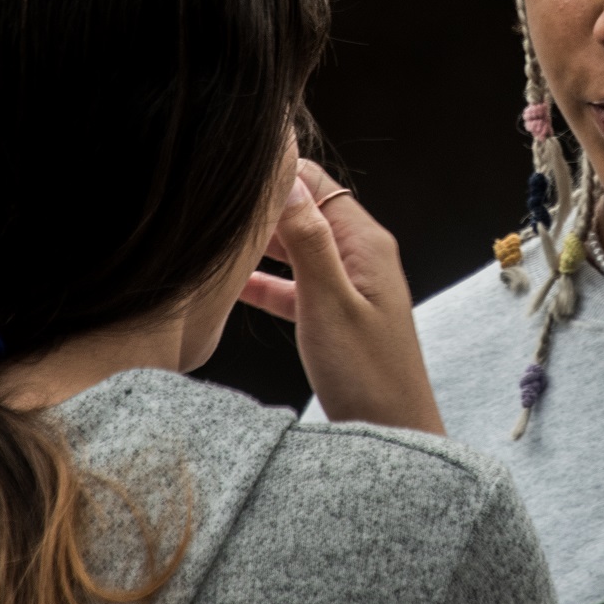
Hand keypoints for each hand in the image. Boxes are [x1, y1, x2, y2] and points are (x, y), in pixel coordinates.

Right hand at [240, 161, 444, 434]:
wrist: (392, 435)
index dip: (277, 170)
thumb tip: (286, 179)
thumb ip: (309, 241)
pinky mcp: (334, 314)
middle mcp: (360, 255)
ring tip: (213, 236)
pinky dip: (265, 282)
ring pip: (295, 248)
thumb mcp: (330, 302)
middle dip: (262, 205)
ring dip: (260, 243)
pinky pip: (294, 285)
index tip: (232, 168)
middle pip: (304, 211)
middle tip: (210, 202)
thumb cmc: (369, 376)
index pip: (316, 183)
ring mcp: (348, 284)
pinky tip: (230, 285)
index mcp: (365, 242)